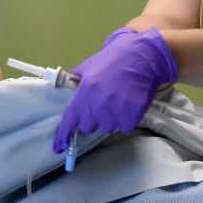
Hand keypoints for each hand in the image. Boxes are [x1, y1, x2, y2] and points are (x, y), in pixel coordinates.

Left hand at [53, 27, 177, 152]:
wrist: (143, 56)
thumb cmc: (115, 58)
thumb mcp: (90, 65)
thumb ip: (76, 79)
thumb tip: (65, 87)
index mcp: (85, 91)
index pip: (70, 118)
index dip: (64, 133)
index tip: (59, 146)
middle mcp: (98, 104)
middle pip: (89, 125)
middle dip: (93, 117)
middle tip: (103, 103)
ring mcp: (115, 112)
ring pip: (107, 127)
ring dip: (110, 118)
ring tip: (118, 101)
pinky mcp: (131, 116)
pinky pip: (124, 126)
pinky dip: (126, 118)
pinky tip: (129, 103)